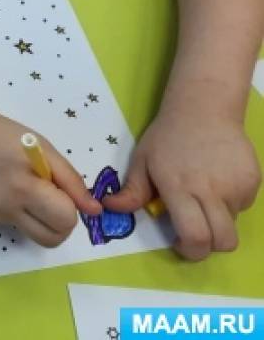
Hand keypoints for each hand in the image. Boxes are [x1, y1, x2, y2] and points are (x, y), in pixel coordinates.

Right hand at [0, 106, 101, 246]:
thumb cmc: (5, 135)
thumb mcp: (44, 148)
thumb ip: (71, 181)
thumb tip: (94, 210)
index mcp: (24, 186)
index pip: (65, 219)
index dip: (71, 207)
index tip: (61, 190)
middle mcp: (7, 207)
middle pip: (53, 239)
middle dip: (61, 223)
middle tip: (53, 198)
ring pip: (36, 236)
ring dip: (44, 222)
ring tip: (33, 195)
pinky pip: (17, 225)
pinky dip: (23, 213)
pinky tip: (9, 189)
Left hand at [103, 108, 259, 259]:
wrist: (203, 109)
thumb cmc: (167, 137)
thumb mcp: (142, 161)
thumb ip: (131, 191)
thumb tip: (110, 208)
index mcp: (180, 188)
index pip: (196, 237)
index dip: (191, 251)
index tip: (180, 243)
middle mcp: (212, 191)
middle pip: (223, 241)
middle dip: (209, 246)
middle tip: (195, 232)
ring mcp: (237, 186)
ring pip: (233, 224)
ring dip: (218, 221)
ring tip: (203, 198)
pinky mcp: (253, 181)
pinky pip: (243, 206)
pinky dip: (231, 204)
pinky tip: (217, 182)